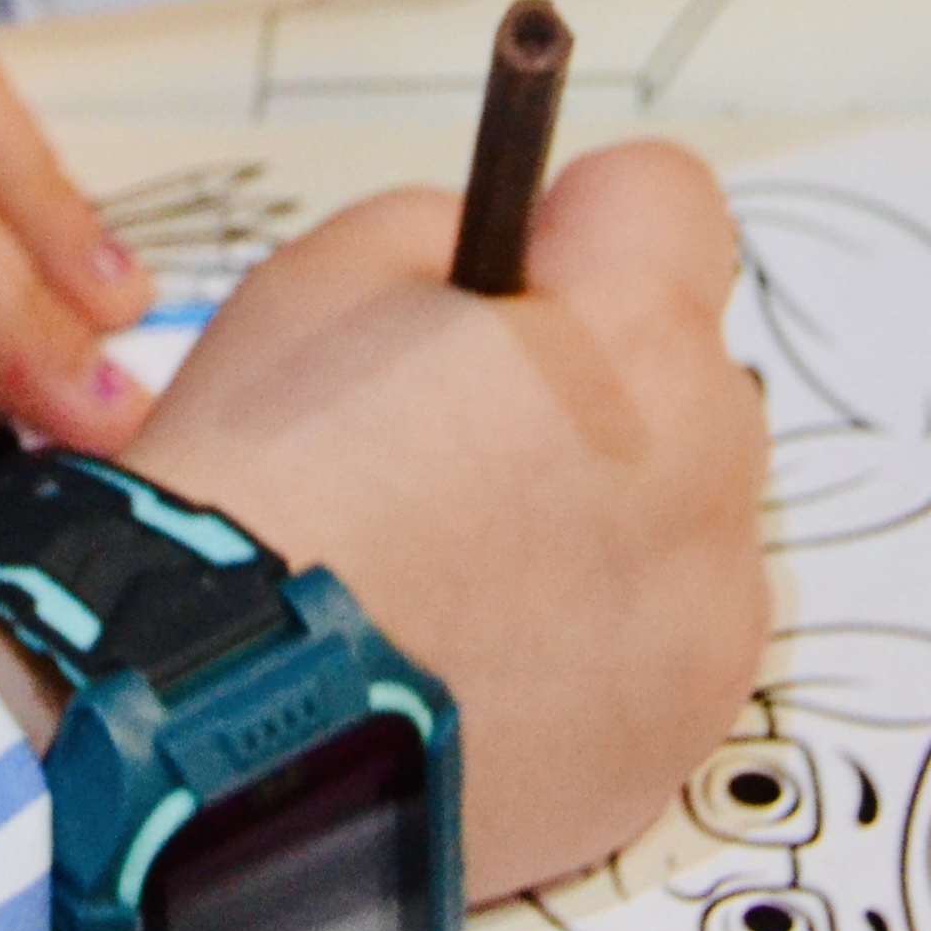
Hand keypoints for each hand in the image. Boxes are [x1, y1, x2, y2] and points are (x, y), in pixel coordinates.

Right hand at [121, 141, 767, 900]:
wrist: (220, 725)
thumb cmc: (262, 494)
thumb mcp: (322, 278)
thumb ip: (449, 237)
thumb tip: (511, 272)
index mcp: (633, 339)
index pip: (670, 197)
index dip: (576, 222)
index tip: (512, 272)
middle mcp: (709, 475)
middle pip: (682, 371)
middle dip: (592, 382)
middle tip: (452, 441)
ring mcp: (707, 621)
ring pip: (681, 514)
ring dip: (604, 515)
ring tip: (459, 569)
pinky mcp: (681, 732)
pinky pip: (663, 639)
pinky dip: (594, 637)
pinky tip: (479, 655)